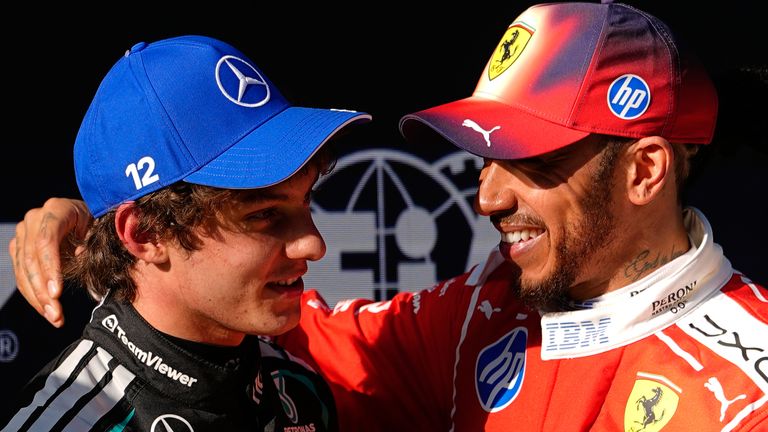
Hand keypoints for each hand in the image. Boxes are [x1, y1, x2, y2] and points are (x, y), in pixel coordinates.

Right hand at [9, 198, 90, 326]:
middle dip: (43, 291)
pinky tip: (47, 312)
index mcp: (56, 209)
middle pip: (31, 259)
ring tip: (54, 318)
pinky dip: (34, 296)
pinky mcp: (19, 249)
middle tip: (56, 314)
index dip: (50, 268)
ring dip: (37, 299)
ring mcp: (23, 234)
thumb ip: (91, 243)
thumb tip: (79, 258)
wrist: (86, 217)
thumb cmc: (98, 223)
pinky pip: (22, 276)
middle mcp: (34, 219)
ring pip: (23, 271)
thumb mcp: (100, 229)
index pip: (46, 241)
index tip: (57, 293)